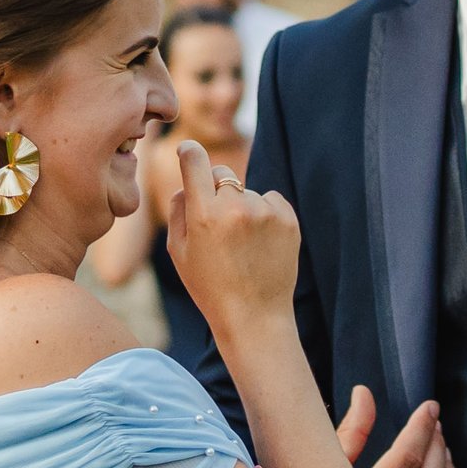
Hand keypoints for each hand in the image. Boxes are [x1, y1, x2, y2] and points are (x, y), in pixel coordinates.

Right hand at [166, 138, 300, 344]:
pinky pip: (271, 199)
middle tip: (216, 223)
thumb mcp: (179, 252)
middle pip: (222, 173)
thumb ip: (178, 210)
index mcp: (204, 214)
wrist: (254, 317)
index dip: (189, 152)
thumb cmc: (210, 287)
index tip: (188, 150)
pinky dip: (264, 213)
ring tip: (242, 244)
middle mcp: (236, 207)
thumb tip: (186, 182)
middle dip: (215, 189)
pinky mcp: (288, 219)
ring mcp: (265, 212)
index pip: (195, 161)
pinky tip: (259, 242)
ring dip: (242, 206)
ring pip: (247, 190)